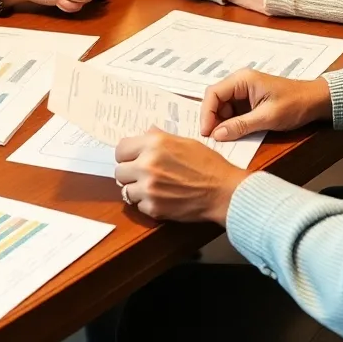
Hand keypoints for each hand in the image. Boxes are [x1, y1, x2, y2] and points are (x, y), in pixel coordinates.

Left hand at [114, 129, 248, 225]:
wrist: (223, 192)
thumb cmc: (208, 165)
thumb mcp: (185, 142)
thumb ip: (160, 138)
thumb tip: (145, 133)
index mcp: (155, 144)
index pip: (121, 149)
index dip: (127, 154)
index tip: (131, 158)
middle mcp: (148, 165)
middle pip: (119, 171)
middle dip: (129, 173)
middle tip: (142, 174)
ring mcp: (149, 188)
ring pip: (126, 190)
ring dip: (137, 189)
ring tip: (153, 187)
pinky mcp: (153, 208)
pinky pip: (138, 205)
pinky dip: (147, 203)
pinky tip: (162, 198)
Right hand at [202, 69, 331, 140]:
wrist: (316, 101)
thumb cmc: (295, 104)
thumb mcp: (268, 117)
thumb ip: (241, 125)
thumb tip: (217, 135)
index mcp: (242, 80)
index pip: (213, 93)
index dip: (207, 113)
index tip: (206, 132)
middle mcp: (240, 83)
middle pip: (215, 100)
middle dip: (212, 119)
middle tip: (211, 139)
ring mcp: (244, 93)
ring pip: (222, 108)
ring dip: (220, 123)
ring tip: (220, 140)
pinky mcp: (249, 102)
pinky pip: (233, 112)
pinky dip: (230, 124)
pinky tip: (230, 135)